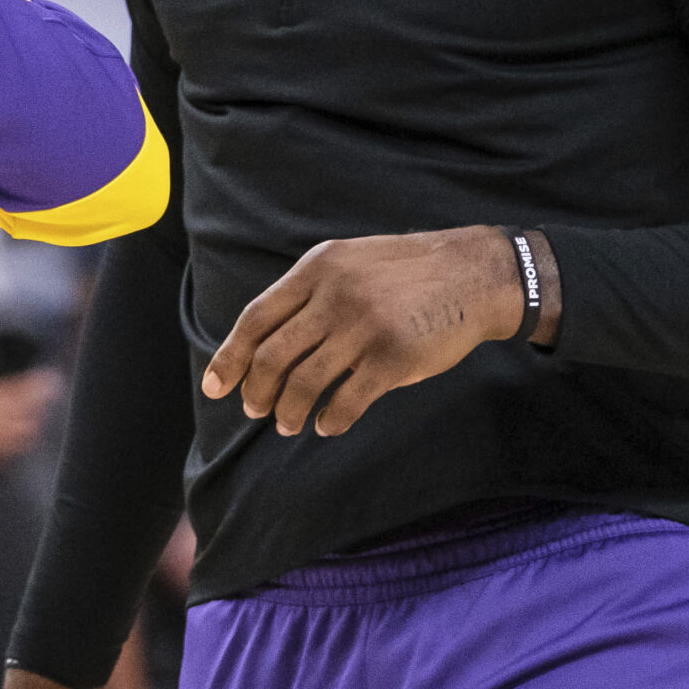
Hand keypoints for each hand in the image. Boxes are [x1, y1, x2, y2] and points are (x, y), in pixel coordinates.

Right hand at [0, 364, 56, 476]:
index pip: (26, 391)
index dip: (41, 383)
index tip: (52, 377)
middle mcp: (3, 427)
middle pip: (32, 416)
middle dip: (40, 406)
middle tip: (45, 397)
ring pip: (24, 439)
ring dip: (31, 427)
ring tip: (33, 420)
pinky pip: (9, 458)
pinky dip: (15, 449)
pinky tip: (13, 445)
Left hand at [201, 225, 544, 437]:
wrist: (472, 274)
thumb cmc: (404, 273)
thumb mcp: (348, 262)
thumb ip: (309, 292)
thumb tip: (264, 340)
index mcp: (317, 269)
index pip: (256, 318)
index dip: (230, 355)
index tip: (215, 386)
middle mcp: (335, 296)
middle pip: (273, 355)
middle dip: (256, 390)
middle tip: (254, 409)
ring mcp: (364, 327)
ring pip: (305, 382)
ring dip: (289, 411)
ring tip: (286, 424)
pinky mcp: (394, 358)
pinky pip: (347, 400)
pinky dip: (330, 419)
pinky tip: (327, 426)